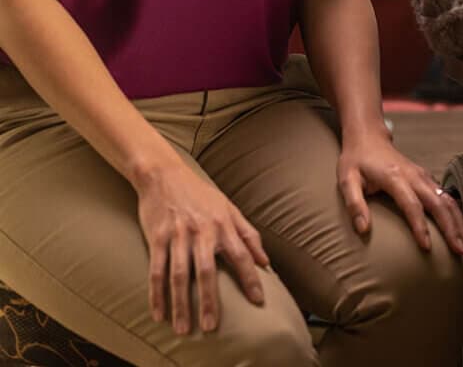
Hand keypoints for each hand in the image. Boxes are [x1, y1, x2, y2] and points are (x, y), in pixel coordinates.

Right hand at [135, 159, 268, 334]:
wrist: (165, 175)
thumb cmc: (201, 194)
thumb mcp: (229, 208)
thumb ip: (249, 235)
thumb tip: (265, 262)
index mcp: (223, 224)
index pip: (241, 255)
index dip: (250, 278)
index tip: (258, 301)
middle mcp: (202, 230)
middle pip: (206, 270)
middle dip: (209, 300)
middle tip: (211, 326)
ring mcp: (178, 234)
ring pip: (179, 275)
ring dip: (181, 304)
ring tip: (183, 329)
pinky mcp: (157, 237)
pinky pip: (156, 270)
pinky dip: (156, 294)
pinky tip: (159, 314)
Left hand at [337, 124, 462, 256]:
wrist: (368, 137)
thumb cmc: (357, 159)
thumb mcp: (347, 180)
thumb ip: (354, 204)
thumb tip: (363, 229)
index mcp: (395, 177)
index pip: (412, 205)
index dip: (420, 227)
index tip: (427, 247)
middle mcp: (414, 176)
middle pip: (438, 203)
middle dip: (452, 228)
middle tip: (461, 250)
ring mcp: (423, 176)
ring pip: (447, 199)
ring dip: (460, 222)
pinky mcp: (426, 178)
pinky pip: (446, 196)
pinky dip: (457, 213)